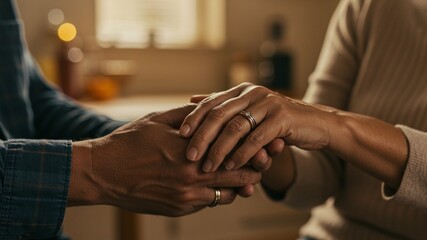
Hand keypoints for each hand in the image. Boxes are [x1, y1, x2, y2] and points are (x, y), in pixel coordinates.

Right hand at [68, 104, 261, 216]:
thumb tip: (213, 106)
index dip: (255, 148)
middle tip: (261, 161)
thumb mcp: (159, 120)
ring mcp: (186, 197)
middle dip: (254, 169)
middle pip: (240, 177)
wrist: (102, 173)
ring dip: (236, 185)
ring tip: (240, 173)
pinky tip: (212, 181)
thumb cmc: (128, 142)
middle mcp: (193, 177)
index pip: (237, 151)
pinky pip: (207, 203)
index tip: (263, 144)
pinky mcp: (178, 209)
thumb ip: (190, 114)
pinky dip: (215, 193)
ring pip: (227, 195)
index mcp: (192, 150)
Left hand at [187, 93, 284, 171]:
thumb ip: (225, 106)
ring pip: (236, 127)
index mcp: (242, 90)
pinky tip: (232, 166)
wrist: (316, 124)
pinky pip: (257, 138)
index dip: (195, 118)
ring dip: (220, 149)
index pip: (212, 103)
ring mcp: (268, 103)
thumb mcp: (251, 110)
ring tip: (209, 166)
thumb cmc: (277, 121)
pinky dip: (242, 154)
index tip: (180, 135)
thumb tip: (193, 99)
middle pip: (220, 114)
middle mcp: (253, 93)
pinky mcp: (282, 118)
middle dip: (202, 136)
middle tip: (190, 155)